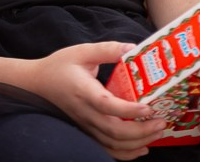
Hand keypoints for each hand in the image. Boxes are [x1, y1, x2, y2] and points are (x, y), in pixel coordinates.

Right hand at [29, 42, 163, 158]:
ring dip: (136, 143)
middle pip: (113, 130)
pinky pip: (105, 148)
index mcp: (85, 92)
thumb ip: (108, 49)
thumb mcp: (83, 51)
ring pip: (110, 143)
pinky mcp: (86, 130)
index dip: (128, 109)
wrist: (36, 83)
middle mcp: (85, 113)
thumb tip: (133, 48)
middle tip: (162, 122)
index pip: (107, 105)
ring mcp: (85, 125)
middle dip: (140, 131)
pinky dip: (124, 153)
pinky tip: (142, 148)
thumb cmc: (60, 66)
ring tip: (158, 133)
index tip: (149, 108)